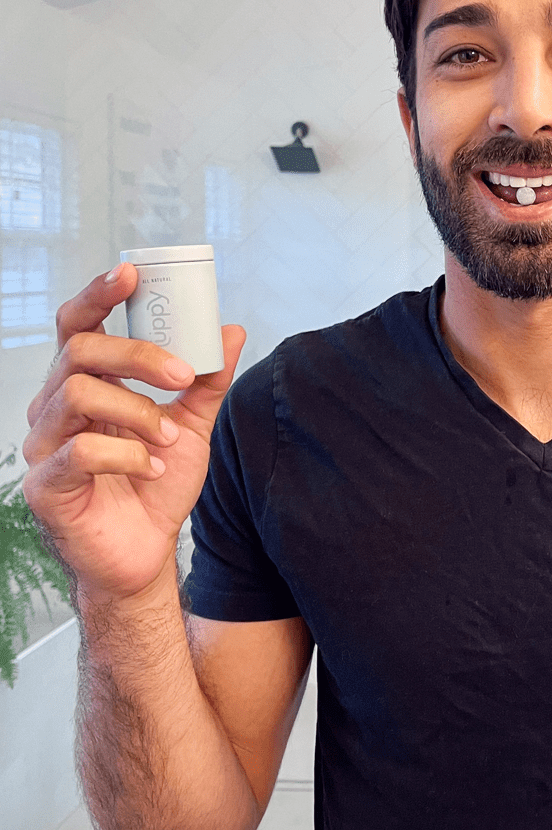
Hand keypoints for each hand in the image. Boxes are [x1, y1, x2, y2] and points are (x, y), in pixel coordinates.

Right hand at [22, 263, 245, 605]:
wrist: (145, 555)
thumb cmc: (156, 486)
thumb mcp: (193, 427)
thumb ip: (207, 382)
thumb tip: (230, 331)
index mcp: (86, 384)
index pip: (78, 325)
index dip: (98, 294)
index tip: (132, 274)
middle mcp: (55, 407)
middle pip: (81, 350)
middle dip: (139, 355)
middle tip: (183, 375)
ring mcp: (44, 446)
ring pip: (78, 395)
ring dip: (137, 412)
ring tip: (169, 440)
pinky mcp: (45, 486)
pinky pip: (78, 453)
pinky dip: (127, 455)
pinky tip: (153, 470)